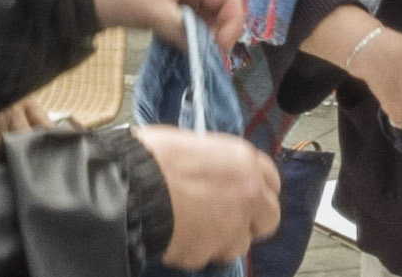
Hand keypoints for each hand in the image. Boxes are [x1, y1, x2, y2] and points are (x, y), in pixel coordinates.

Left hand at [91, 0, 243, 51]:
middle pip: (221, 10)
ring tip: (193, 56)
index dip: (232, 24)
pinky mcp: (168, 9)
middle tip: (206, 57)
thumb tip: (202, 52)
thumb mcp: (153, 10)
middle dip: (219, 34)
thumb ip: (182, 30)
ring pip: (206, 20)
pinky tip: (183, 50)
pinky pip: (190, 25)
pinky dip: (190, 38)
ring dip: (204, 38)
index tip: (219, 49)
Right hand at [132, 126, 280, 268]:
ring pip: (239, 244)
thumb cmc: (151, 157)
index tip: (246, 198)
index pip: (271, 181)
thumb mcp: (191, 144)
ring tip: (191, 228)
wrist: (130, 183)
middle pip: (269, 218)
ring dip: (220, 241)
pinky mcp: (212, 251)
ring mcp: (234, 225)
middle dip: (250, 223)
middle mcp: (248, 193)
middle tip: (224, 220)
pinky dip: (194, 251)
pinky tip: (175, 235)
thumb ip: (215, 163)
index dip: (256, 191)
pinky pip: (207, 257)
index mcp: (244, 160)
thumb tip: (211, 172)